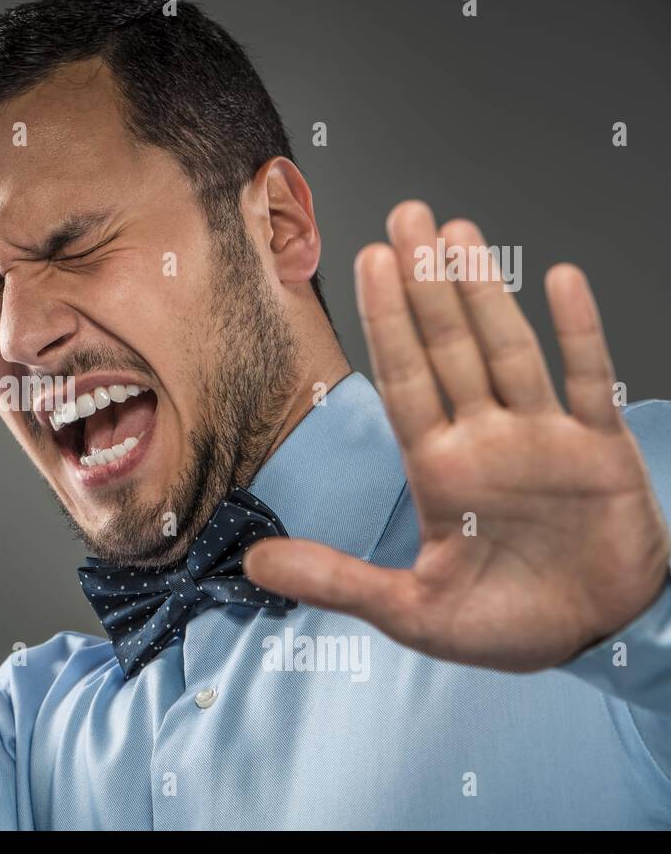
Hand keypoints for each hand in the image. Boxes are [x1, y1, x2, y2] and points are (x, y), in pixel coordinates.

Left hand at [245, 201, 669, 671]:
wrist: (595, 638)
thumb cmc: (505, 625)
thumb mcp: (410, 612)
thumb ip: (336, 582)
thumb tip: (252, 564)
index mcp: (438, 468)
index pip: (403, 379)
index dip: (386, 321)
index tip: (365, 260)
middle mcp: (486, 438)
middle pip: (449, 346)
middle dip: (426, 282)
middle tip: (406, 216)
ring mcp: (543, 436)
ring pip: (509, 348)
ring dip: (486, 291)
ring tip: (460, 232)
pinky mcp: (601, 449)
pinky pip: (589, 380)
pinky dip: (578, 333)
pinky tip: (559, 280)